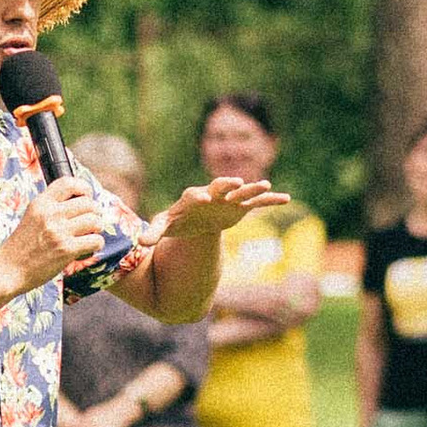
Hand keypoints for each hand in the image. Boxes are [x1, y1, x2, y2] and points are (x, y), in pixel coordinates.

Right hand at [3, 178, 112, 294]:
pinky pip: (95, 240)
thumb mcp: (31, 217)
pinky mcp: (66, 249)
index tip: (87, 197)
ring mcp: (58, 231)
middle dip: (95, 212)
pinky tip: (89, 247)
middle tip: (90, 222)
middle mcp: (50, 214)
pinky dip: (97, 244)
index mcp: (40, 203)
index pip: (68, 183)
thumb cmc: (21, 247)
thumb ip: (50, 208)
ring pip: (95, 220)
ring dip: (97, 228)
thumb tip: (80, 203)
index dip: (84, 188)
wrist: (8, 270)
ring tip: (90, 235)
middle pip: (88, 203)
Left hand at [154, 176, 290, 247]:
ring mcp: (229, 199)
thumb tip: (140, 244)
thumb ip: (153, 232)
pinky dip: (270, 200)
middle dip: (228, 184)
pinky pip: (257, 202)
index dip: (198, 196)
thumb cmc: (178, 220)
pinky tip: (286, 199)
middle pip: (221, 186)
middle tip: (236, 182)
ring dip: (253, 188)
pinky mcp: (241, 207)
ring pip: (242, 191)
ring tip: (267, 184)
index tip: (203, 197)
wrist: (196, 217)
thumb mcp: (164, 226)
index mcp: (192, 198)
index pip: (194, 194)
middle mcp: (213, 194)